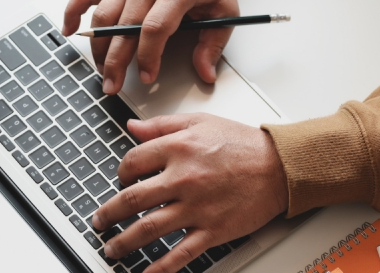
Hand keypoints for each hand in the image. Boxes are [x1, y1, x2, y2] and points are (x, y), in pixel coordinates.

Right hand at [62, 0, 238, 93]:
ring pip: (103, 16)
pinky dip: (72, 11)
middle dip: (116, 62)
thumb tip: (205, 73)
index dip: (148, 57)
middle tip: (113, 86)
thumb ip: (214, 43)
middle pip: (124, 28)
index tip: (147, 76)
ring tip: (102, 70)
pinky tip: (69, 30)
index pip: (155, 29)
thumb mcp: (224, 8)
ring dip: (98, 47)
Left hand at [92, 114, 288, 272]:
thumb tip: (133, 127)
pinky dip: (158, 268)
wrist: (279, 166)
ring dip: (123, 242)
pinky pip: (179, 254)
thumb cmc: (244, 143)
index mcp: (179, 149)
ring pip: (147, 229)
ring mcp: (197, 207)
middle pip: (131, 200)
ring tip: (111, 248)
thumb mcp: (202, 122)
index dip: (120, 173)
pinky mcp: (212, 230)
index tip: (120, 180)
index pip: (132, 162)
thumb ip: (163, 124)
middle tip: (99, 220)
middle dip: (108, 213)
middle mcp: (184, 178)